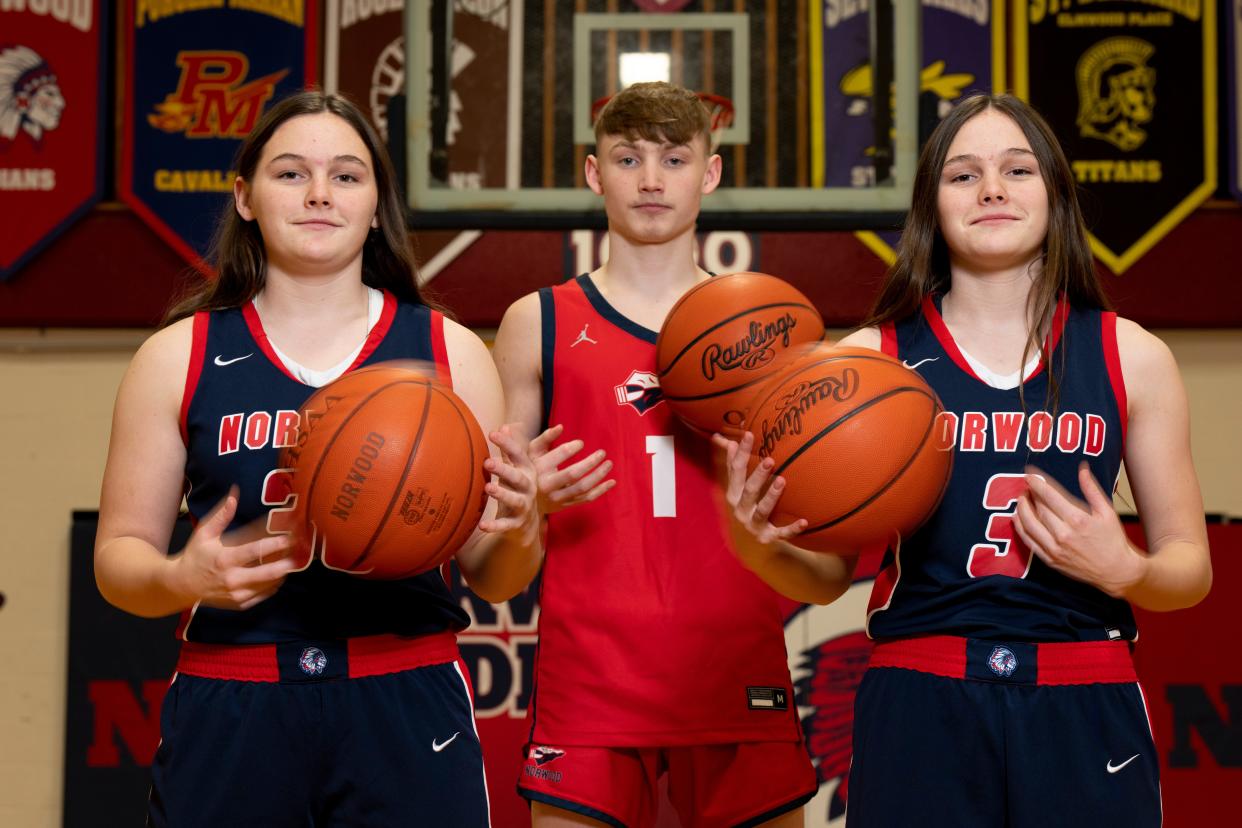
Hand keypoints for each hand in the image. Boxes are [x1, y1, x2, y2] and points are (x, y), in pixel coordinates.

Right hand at [168, 488, 298, 610]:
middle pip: (268, 573)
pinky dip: (274, 583)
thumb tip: (234, 493)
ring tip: (293, 559)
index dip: (275, 543)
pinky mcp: (240, 604)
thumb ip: (221, 515)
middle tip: (301, 553)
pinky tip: (280, 572)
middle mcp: (233, 579)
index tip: (289, 537)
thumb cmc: (195, 556)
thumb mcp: (204, 533)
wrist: (181, 586)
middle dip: (287, 563)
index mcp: (225, 559)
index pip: (255, 551)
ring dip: (283, 572)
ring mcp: (238, 594)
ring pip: (269, 585)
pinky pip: (264, 594)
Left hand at [479, 425, 539, 543]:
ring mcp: (523, 507)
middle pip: (517, 477)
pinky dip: (494, 526)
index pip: (518, 455)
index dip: (507, 444)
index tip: (493, 433)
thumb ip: (509, 451)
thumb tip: (504, 426)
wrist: (527, 523)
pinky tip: (482, 525)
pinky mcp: (515, 524)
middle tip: (488, 462)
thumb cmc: (517, 489)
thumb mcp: (517, 469)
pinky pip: (505, 525)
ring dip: (501, 494)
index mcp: (527, 472)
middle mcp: (528, 488)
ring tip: (488, 487)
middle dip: (504, 469)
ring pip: (514, 500)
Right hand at [528, 424, 614, 512]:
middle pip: (574, 474)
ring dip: (599, 475)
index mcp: (539, 468)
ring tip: (609, 463)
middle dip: (591, 462)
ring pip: (583, 488)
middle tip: (602, 452)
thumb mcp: (532, 452)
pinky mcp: (565, 505)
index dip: (574, 447)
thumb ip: (545, 438)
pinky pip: (586, 498)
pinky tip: (611, 482)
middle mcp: (548, 485)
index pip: (561, 455)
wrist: (523, 498)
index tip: (581, 443)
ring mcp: (557, 498)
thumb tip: (561, 427)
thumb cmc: (531, 468)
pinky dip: (601, 490)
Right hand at [712, 431, 807, 554]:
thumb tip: (727, 441)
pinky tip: (804, 522)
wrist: (754, 544)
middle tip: (770, 459)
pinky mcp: (768, 538)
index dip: (741, 453)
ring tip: (782, 481)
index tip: (749, 435)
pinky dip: (792, 529)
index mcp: (733, 495)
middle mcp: (740, 511)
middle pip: (749, 490)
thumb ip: (733, 467)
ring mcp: (753, 525)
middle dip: (758, 475)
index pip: (736, 471)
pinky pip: (781, 533)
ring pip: (762, 510)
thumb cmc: (747, 508)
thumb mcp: (738, 489)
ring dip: (771, 496)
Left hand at [1013, 463, 1147, 598]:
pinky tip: (1017, 518)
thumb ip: (1091, 489)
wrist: (1116, 572)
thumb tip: (1082, 468)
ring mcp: (1055, 549)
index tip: (1029, 476)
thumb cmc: (1113, 540)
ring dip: (1021, 510)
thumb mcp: (1107, 512)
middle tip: (1026, 486)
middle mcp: (1064, 534)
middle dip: (1030, 495)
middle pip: (1039, 509)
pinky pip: (1029, 542)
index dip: (1037, 484)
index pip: (1050, 497)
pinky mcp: (1050, 560)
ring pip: (1030, 525)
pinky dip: (1020, 529)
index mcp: (1078, 520)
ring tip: (1020, 499)